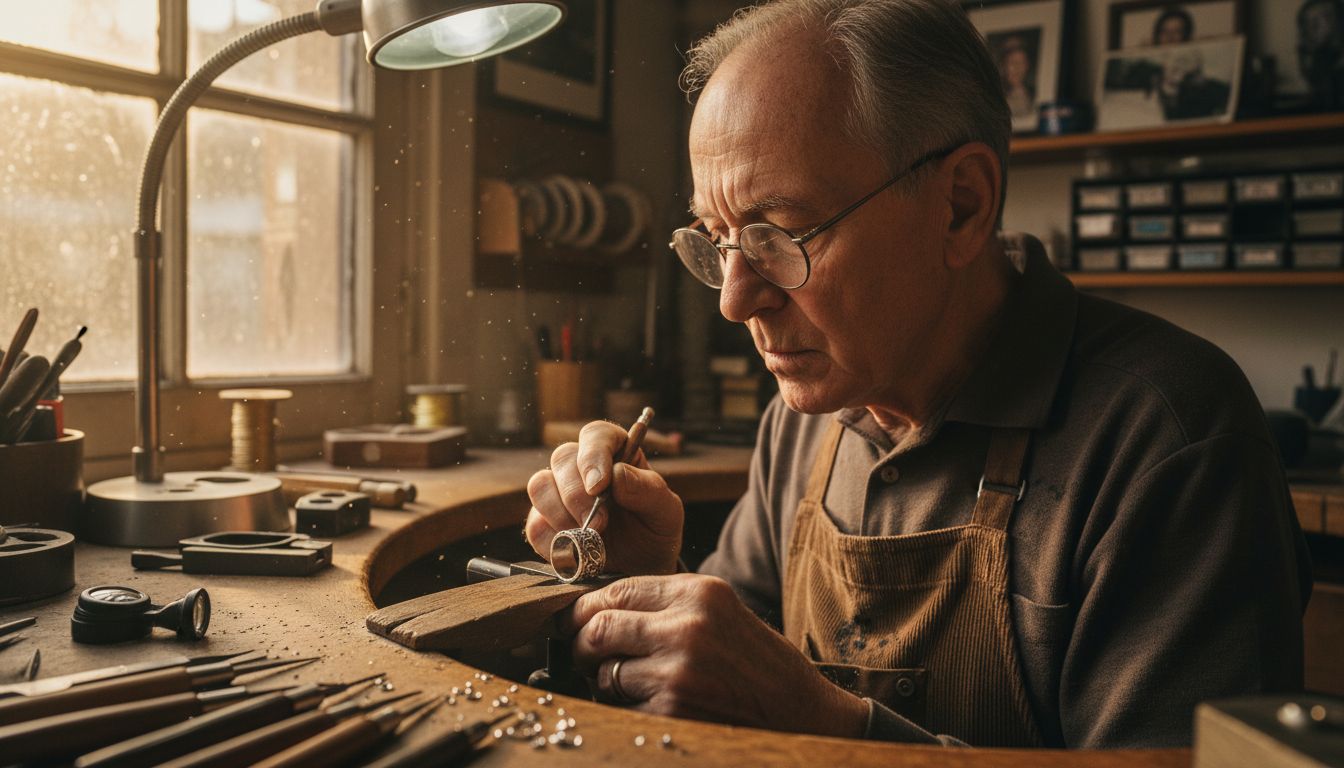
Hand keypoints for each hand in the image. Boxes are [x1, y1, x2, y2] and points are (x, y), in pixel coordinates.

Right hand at [524, 420, 683, 575]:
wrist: (642, 570)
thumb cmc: (654, 531)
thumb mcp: (667, 512)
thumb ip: (649, 490)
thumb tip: (617, 475)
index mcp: (616, 453)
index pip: (596, 435)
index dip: (593, 455)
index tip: (599, 486)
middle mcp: (582, 468)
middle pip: (562, 457)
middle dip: (577, 493)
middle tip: (599, 524)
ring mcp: (558, 495)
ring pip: (539, 486)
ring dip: (561, 515)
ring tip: (589, 538)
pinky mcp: (544, 523)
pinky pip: (534, 525)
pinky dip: (553, 541)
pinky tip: (576, 551)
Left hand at [564, 574, 868, 736]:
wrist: (801, 710)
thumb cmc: (758, 662)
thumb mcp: (719, 611)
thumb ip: (666, 604)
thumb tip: (599, 607)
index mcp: (698, 592)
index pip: (616, 589)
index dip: (585, 606)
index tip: (574, 619)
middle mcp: (686, 627)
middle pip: (599, 627)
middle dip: (581, 644)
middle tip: (582, 654)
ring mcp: (678, 671)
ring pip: (605, 671)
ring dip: (604, 681)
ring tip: (625, 684)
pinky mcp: (673, 711)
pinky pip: (622, 707)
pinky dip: (625, 710)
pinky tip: (649, 706)